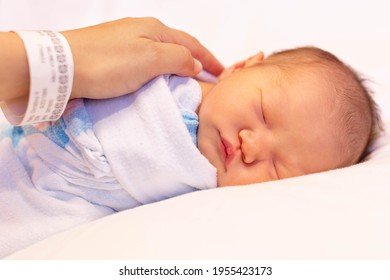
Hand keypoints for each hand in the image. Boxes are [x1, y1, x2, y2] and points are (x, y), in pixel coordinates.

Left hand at [62, 17, 223, 98]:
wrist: (61, 67)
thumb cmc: (107, 63)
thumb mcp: (149, 59)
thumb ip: (177, 58)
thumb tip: (195, 64)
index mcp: (154, 29)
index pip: (191, 44)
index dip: (209, 59)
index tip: (223, 73)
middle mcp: (141, 30)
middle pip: (177, 44)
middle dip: (195, 59)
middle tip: (208, 76)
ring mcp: (125, 40)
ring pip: (161, 52)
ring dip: (178, 64)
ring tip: (187, 79)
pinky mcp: (111, 53)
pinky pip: (146, 60)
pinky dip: (160, 69)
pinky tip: (158, 77)